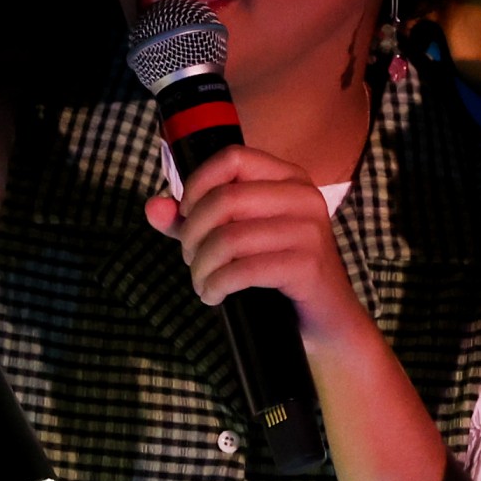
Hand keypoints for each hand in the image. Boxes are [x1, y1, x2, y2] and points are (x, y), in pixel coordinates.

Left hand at [145, 146, 368, 351]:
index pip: (232, 158)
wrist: (327, 322)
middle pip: (225, 199)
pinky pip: (244, 269)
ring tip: (202, 283)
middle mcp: (303, 196)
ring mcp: (309, 230)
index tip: (187, 218)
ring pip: (229, 237)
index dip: (197, 186)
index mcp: (288, 178)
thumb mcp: (235, 240)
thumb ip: (193, 221)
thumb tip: (153, 207)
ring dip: (202, 266)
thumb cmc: (277, 275)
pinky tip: (214, 296)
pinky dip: (217, 285)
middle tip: (192, 260)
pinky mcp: (308, 265)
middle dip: (193, 234)